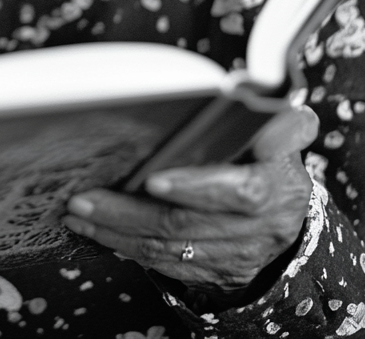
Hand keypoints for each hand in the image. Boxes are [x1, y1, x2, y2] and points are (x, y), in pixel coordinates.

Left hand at [62, 105, 318, 290]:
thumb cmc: (270, 155)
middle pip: (187, 224)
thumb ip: (275, 117)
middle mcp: (259, 229)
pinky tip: (94, 230)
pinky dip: (125, 247)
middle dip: (128, 212)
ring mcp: (237, 255)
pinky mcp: (217, 271)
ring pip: (169, 248)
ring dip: (117, 231)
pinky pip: (166, 265)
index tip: (153, 179)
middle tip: (84, 197)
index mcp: (276, 186)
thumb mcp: (283, 131)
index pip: (239, 192)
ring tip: (77, 211)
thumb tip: (251, 92)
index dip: (195, 188)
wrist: (287, 211)